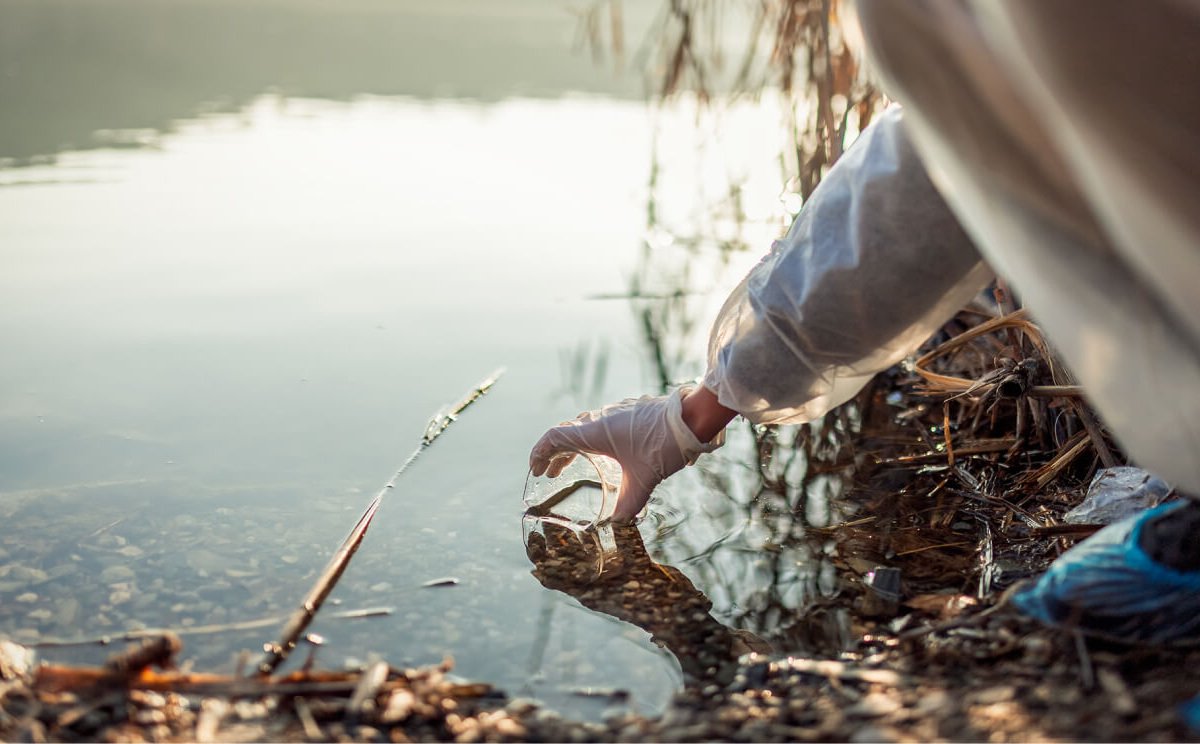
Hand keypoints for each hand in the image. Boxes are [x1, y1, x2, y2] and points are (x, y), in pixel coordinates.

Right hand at [529, 386, 729, 520]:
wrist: (692, 418)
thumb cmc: (664, 445)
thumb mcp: (645, 480)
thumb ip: (629, 505)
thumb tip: (618, 526)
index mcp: (595, 432)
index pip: (554, 438)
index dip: (540, 453)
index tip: (534, 469)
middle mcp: (600, 419)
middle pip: (566, 434)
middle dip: (553, 454)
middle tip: (548, 473)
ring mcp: (614, 414)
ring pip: (582, 428)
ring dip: (571, 447)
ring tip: (568, 466)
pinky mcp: (627, 413)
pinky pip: (597, 426)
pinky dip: (588, 441)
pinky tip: (600, 454)